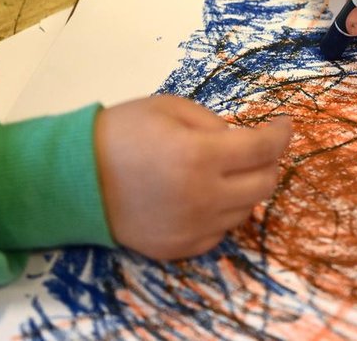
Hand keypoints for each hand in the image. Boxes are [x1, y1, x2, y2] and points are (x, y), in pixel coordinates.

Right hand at [94, 95, 291, 259]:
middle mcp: (203, 197)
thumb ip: (215, 123)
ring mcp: (192, 227)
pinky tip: (208, 194)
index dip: (282, 134)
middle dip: (269, 161)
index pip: (264, 148)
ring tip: (227, 169)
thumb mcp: (171, 108)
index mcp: (200, 156)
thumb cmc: (123, 132)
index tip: (284, 125)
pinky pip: (221, 232)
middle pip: (265, 183)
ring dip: (247, 186)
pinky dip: (224, 211)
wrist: (73, 177)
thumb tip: (244, 141)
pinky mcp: (179, 248)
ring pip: (247, 210)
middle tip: (257, 148)